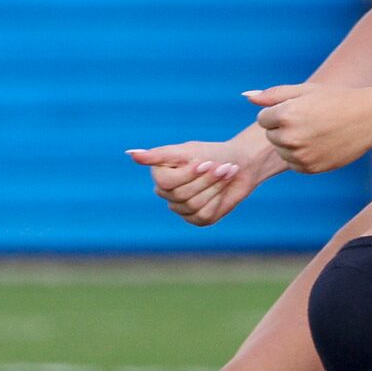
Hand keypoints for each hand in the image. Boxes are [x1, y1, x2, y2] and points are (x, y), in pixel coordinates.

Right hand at [126, 133, 279, 227]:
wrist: (241, 163)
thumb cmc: (212, 153)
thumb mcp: (185, 152)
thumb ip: (158, 155)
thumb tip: (130, 154)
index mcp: (161, 175)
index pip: (166, 183)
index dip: (188, 174)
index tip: (205, 161)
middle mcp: (168, 194)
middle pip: (181, 195)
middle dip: (206, 180)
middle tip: (223, 166)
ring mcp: (182, 208)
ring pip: (193, 205)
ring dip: (214, 188)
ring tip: (226, 173)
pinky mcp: (198, 219)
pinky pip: (204, 215)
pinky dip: (217, 201)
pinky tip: (223, 189)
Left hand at [246, 82, 371, 174]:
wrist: (369, 117)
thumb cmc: (335, 99)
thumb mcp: (304, 91)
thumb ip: (272, 95)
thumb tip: (246, 96)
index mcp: (286, 115)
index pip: (262, 118)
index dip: (279, 112)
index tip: (300, 109)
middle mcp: (291, 138)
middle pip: (271, 135)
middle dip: (284, 128)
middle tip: (310, 120)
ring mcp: (301, 156)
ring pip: (281, 151)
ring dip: (292, 143)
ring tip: (315, 131)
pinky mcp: (311, 169)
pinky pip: (293, 164)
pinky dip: (302, 156)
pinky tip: (320, 144)